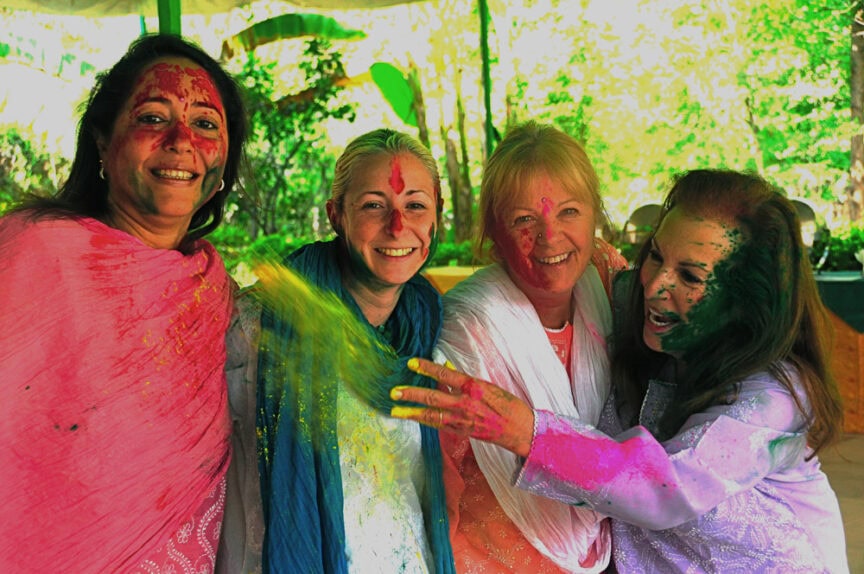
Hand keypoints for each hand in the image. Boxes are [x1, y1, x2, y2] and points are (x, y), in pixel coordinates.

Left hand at [390, 357, 534, 457]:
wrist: (522, 430)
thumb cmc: (507, 404)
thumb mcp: (488, 386)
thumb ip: (465, 379)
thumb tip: (447, 369)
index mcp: (473, 386)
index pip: (445, 374)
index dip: (427, 368)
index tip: (411, 363)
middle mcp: (466, 403)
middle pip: (433, 398)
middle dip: (412, 395)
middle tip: (394, 392)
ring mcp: (463, 420)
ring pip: (432, 415)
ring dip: (412, 413)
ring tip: (395, 411)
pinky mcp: (462, 432)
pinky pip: (439, 425)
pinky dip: (425, 421)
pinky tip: (413, 418)